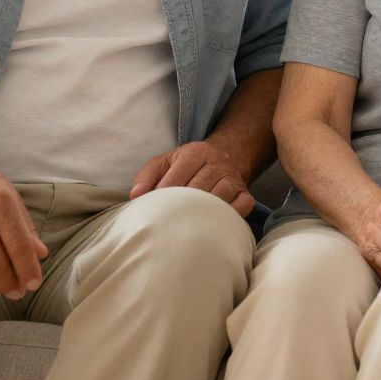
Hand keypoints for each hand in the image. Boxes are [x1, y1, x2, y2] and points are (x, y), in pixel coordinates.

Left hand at [128, 140, 255, 216]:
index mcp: (196, 152)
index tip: (156, 209)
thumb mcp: (165, 161)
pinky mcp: (245, 192)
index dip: (165, 193)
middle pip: (199, 187)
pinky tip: (215, 224)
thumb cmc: (188, 165)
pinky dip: (230, 215)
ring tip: (189, 227)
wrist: (226, 155)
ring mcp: (232, 178)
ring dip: (204, 212)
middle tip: (169, 223)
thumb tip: (135, 195)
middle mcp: (217, 163)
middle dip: (183, 205)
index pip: (179, 174)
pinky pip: (242, 206)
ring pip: (220, 196)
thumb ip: (147, 176)